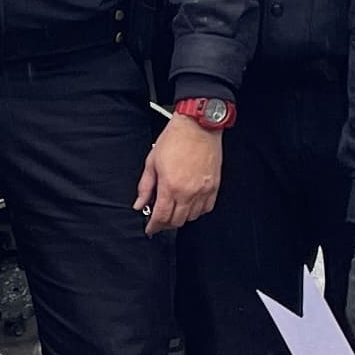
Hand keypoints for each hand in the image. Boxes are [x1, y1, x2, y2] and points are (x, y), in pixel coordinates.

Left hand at [136, 112, 221, 232]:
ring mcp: (203, 191)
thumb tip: (140, 203)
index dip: (153, 226)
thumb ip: (145, 186)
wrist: (198, 126)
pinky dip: (196, 211)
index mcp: (170, 186)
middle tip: (159, 219)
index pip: (160, 217)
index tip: (150, 228)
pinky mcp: (214, 187)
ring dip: (180, 217)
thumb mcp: (152, 162)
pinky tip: (189, 204)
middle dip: (165, 224)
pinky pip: (206, 209)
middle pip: (176, 221)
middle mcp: (188, 192)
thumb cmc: (175, 139)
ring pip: (191, 218)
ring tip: (173, 209)